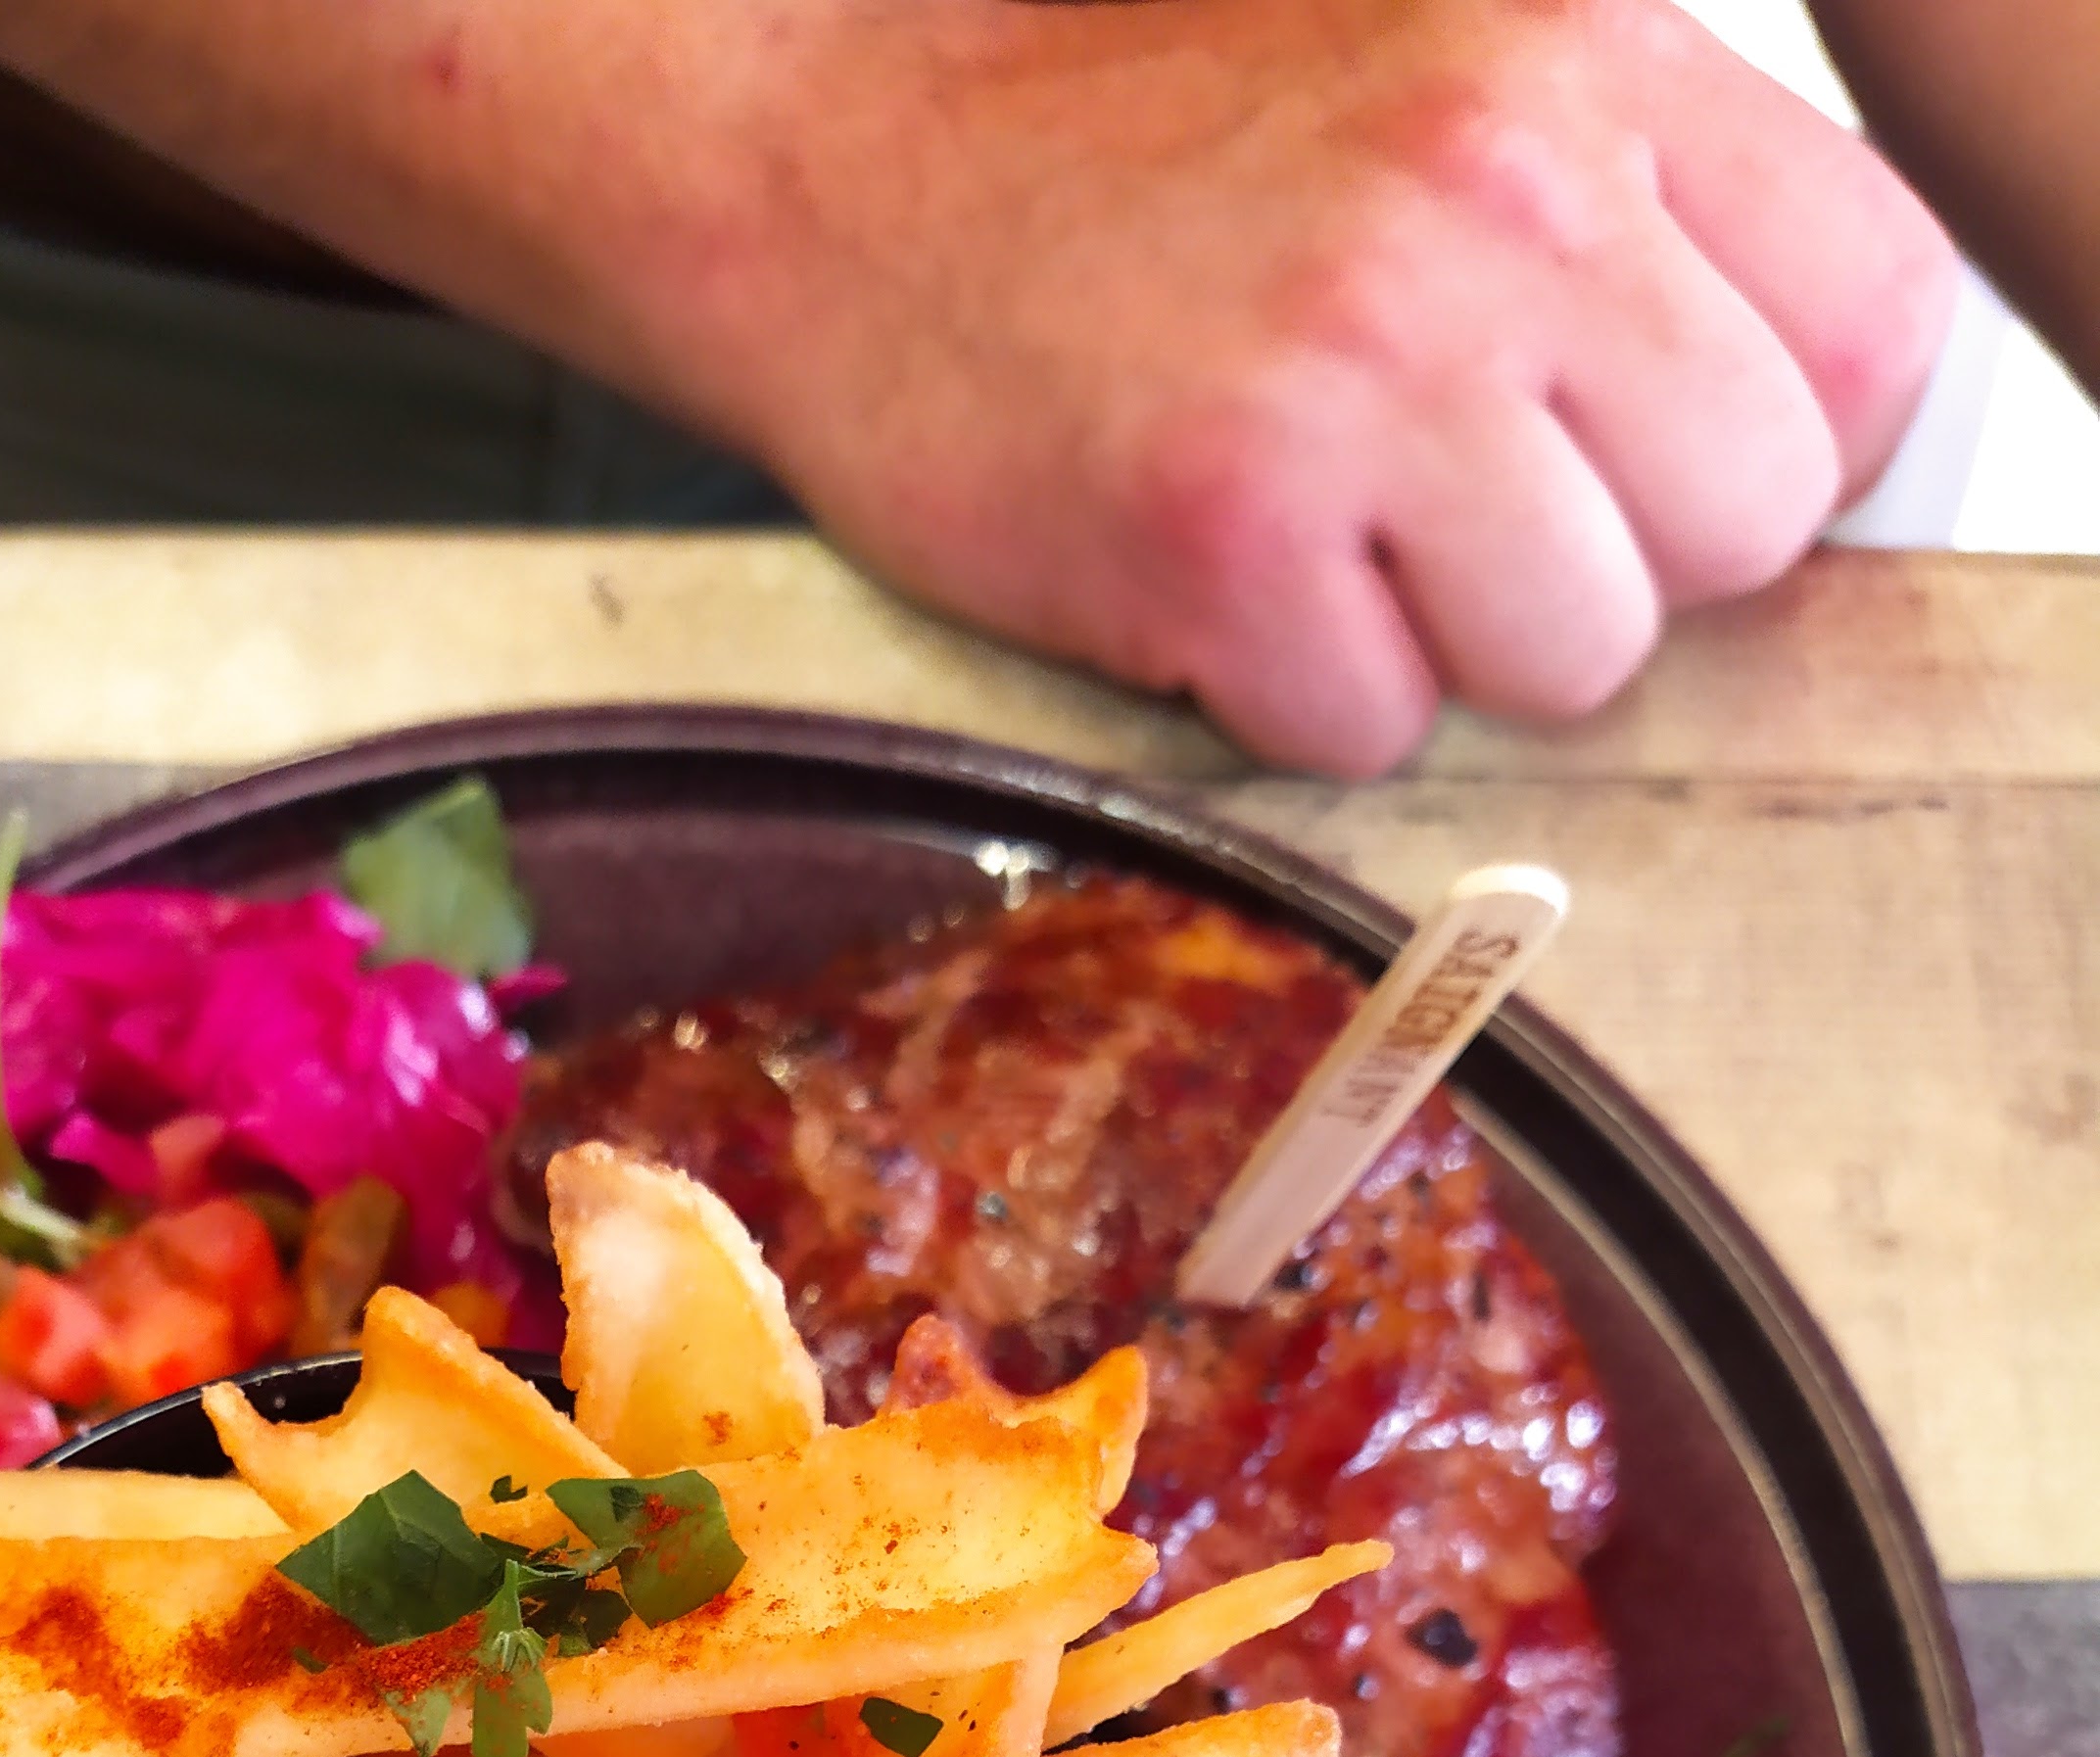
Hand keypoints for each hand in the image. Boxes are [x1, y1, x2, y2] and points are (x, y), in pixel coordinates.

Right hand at [682, 0, 1955, 771]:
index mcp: (1586, 62)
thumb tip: (1797, 424)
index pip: (1876, 332)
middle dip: (1620, 557)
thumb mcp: (1439, 64)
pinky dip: (1289, 696)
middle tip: (1464, 510)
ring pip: (1578, 654)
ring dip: (1457, 648)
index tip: (1660, 464)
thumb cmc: (1135, 141)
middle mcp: (1497, 197)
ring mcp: (1356, 369)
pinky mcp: (1217, 528)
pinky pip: (1372, 733)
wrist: (837, 158)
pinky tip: (1214, 578)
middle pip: (1745, 521)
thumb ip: (1636, 201)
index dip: (1785, 442)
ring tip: (1330, 537)